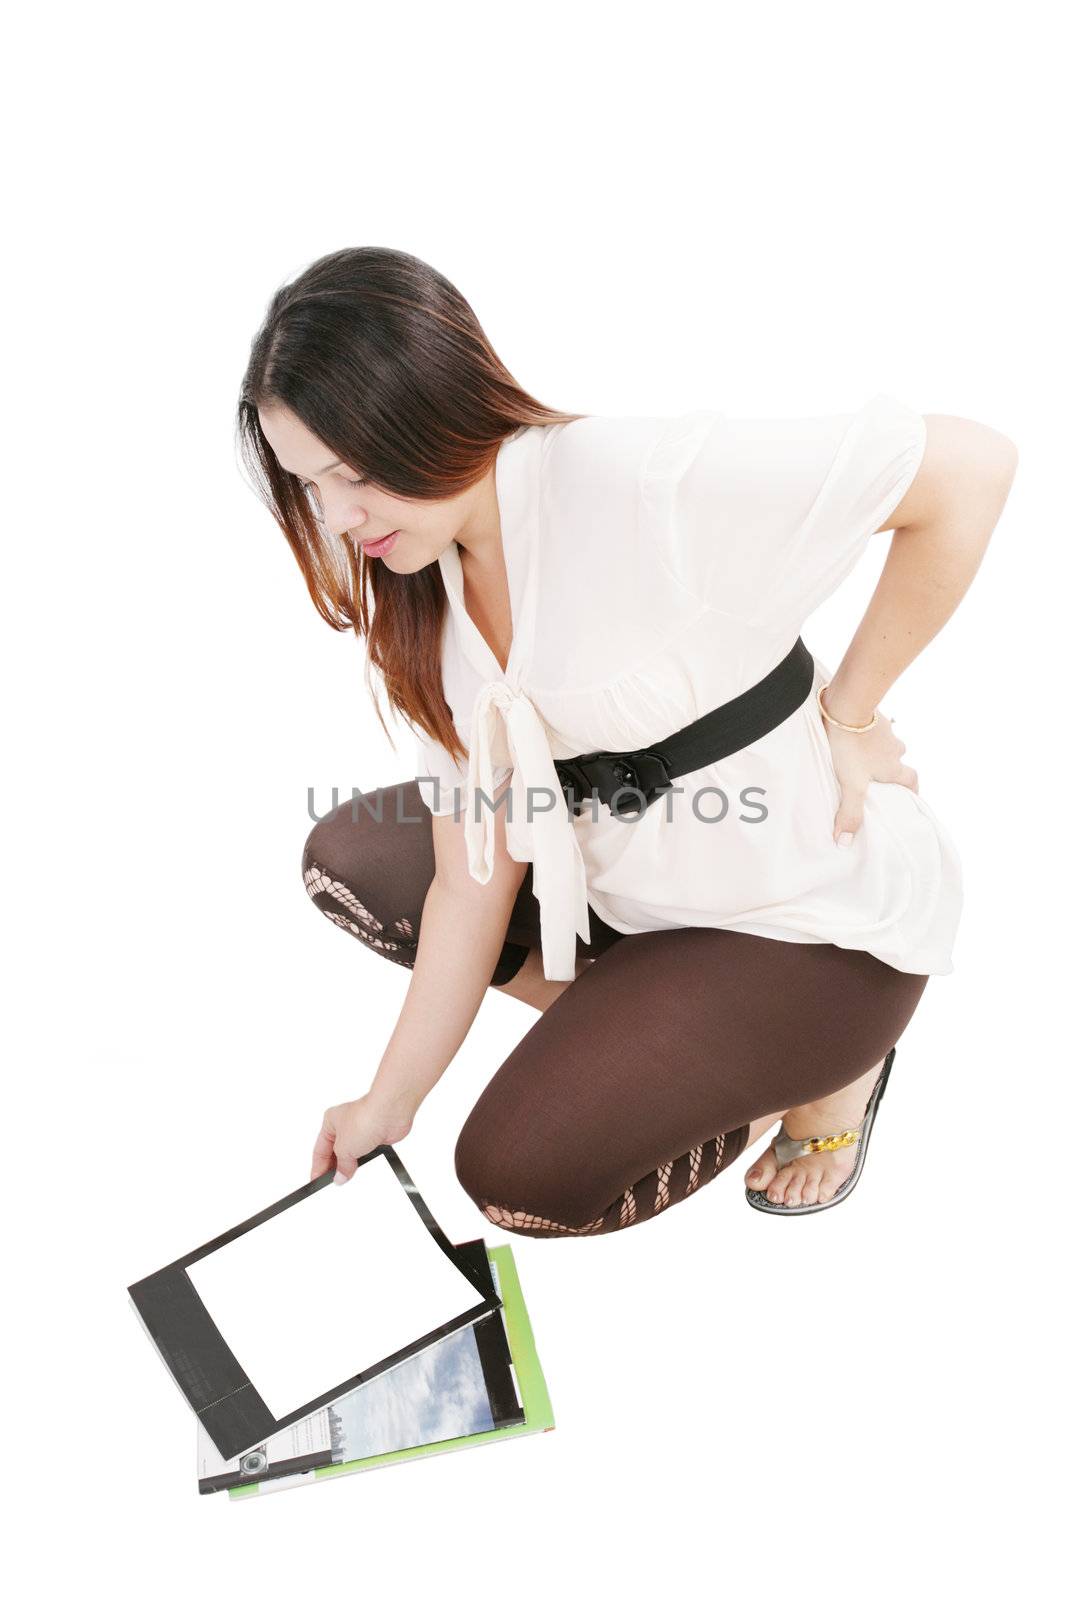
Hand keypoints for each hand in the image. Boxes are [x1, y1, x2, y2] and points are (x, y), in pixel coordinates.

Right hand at [310, 1094, 414, 1184]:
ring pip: (353, 1154)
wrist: (390, 1113)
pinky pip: (367, 1154)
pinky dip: (366, 1162)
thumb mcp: (344, 1148)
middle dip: (335, 1168)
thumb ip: (341, 1166)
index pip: (320, 1149)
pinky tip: (364, 1171)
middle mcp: (345, 1125)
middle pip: (336, 1152)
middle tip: (331, 1184)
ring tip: (347, 1181)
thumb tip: (340, 1177)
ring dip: (351, 1165)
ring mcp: (361, 1130)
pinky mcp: (376, 1136)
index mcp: (331, 1122)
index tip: (316, 1182)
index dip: (318, 1167)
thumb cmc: (364, 1118)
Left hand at [820, 701, 918, 845]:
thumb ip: (849, 813)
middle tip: (880, 774)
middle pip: (900, 760)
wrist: (848, 707)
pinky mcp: (872, 715)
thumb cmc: (851, 747)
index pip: (912, 781)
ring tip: (863, 753)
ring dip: (879, 748)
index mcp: (893, 767)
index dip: (912, 790)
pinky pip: (873, 725)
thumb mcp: (850, 785)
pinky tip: (854, 730)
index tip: (910, 796)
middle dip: (893, 767)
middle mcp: (894, 749)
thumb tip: (845, 843)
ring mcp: (885, 730)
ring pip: (887, 742)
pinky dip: (867, 730)